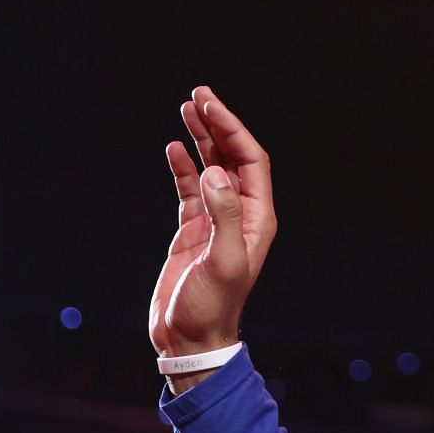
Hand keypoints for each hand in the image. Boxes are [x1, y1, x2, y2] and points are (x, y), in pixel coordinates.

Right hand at [150, 87, 277, 390]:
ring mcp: (216, 219)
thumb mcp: (223, 261)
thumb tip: (215, 173)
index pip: (251, 161)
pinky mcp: (193, 229)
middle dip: (219, 124)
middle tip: (199, 94)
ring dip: (201, 139)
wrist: (189, 338)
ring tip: (187, 108)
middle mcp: (242, 214)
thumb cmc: (212, 307)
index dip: (233, 130)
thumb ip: (223, 216)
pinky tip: (175, 148)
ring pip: (211, 168)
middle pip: (234, 157)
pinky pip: (190, 188)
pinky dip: (184, 167)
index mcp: (258, 218)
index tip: (211, 105)